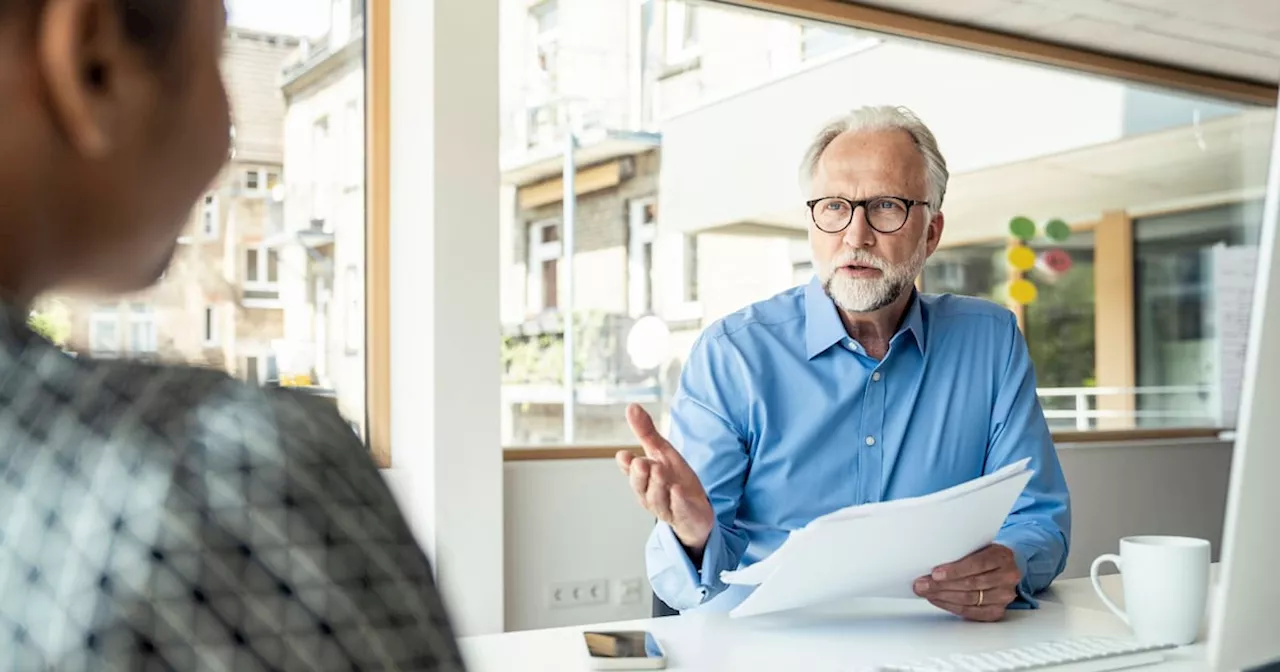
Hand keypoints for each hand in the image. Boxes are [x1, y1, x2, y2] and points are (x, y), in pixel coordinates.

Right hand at [615, 404, 714, 554]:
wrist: (695, 511)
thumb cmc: (674, 480)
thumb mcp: (662, 453)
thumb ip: (646, 432)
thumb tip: (631, 406)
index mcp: (642, 478)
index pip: (630, 470)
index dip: (626, 464)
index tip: (624, 455)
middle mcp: (649, 494)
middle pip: (640, 486)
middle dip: (639, 475)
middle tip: (640, 463)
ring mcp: (665, 507)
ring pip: (657, 498)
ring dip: (657, 484)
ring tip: (659, 470)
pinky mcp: (683, 516)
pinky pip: (678, 510)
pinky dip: (677, 501)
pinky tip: (677, 490)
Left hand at [913, 544, 1020, 621]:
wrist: (1002, 567)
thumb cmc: (984, 555)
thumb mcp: (977, 546)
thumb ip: (961, 552)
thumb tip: (931, 561)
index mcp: (1003, 556)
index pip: (977, 564)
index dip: (954, 570)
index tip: (935, 573)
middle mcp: (1008, 576)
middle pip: (971, 584)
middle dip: (942, 585)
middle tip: (922, 585)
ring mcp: (1004, 596)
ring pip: (969, 599)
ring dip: (943, 597)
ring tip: (926, 593)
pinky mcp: (998, 611)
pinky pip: (972, 613)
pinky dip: (952, 607)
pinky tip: (939, 601)